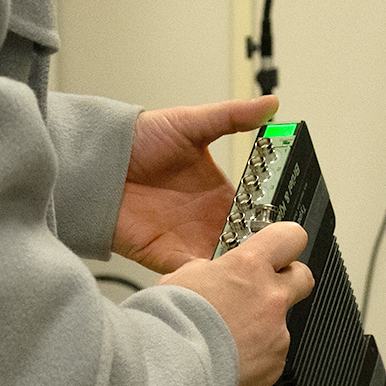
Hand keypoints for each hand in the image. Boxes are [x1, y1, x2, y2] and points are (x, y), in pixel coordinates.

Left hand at [113, 96, 278, 273]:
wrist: (98, 161)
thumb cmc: (140, 139)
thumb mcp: (192, 122)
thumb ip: (233, 116)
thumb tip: (270, 103)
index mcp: (218, 192)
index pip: (255, 214)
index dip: (270, 223)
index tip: (287, 230)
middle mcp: (205, 219)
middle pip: (243, 244)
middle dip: (258, 254)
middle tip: (275, 259)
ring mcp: (187, 240)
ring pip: (222, 265)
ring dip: (234, 270)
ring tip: (252, 275)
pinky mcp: (165, 257)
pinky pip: (191, 276)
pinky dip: (205, 282)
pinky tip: (219, 281)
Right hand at [163, 223, 314, 385]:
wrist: (169, 376)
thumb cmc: (168, 329)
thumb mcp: (181, 279)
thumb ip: (211, 271)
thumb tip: (215, 272)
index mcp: (248, 268)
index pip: (290, 236)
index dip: (284, 240)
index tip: (279, 246)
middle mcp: (270, 297)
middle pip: (303, 277)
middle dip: (286, 280)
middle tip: (261, 289)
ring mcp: (277, 333)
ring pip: (282, 321)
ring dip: (263, 324)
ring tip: (227, 336)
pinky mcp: (275, 365)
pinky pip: (273, 353)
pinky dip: (257, 355)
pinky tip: (229, 357)